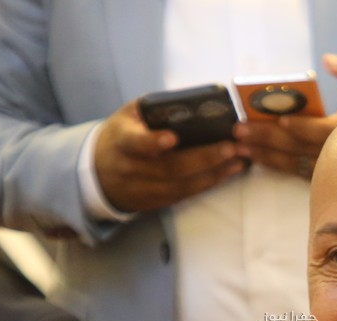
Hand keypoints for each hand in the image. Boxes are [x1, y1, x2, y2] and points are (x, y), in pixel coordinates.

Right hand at [94, 100, 248, 212]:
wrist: (98, 173)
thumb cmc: (122, 135)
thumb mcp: (128, 116)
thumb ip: (154, 109)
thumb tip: (195, 101)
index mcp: (122, 141)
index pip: (134, 143)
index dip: (152, 142)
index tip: (171, 138)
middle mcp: (132, 168)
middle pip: (169, 168)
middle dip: (203, 158)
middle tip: (230, 147)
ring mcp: (143, 188)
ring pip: (181, 185)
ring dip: (213, 174)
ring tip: (238, 160)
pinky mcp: (155, 202)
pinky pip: (185, 195)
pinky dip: (208, 184)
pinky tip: (227, 173)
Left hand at [233, 54, 336, 178]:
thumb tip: (327, 60)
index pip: (322, 132)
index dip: (303, 127)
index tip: (282, 120)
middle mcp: (336, 153)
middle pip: (298, 147)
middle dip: (268, 138)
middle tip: (240, 129)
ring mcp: (326, 168)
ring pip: (292, 162)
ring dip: (263, 154)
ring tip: (238, 145)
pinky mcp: (317, 175)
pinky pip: (292, 170)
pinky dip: (271, 163)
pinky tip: (251, 154)